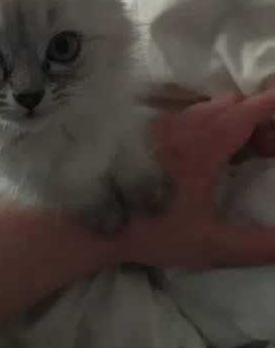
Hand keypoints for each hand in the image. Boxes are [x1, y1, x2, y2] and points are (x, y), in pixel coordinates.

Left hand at [132, 90, 274, 267]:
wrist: (91, 224)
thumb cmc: (152, 231)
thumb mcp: (210, 244)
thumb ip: (258, 245)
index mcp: (207, 142)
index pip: (254, 107)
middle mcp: (187, 124)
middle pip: (236, 103)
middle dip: (260, 122)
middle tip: (262, 158)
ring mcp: (164, 124)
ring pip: (211, 107)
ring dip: (233, 123)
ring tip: (234, 161)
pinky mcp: (148, 131)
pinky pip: (189, 115)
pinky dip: (208, 126)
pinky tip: (200, 161)